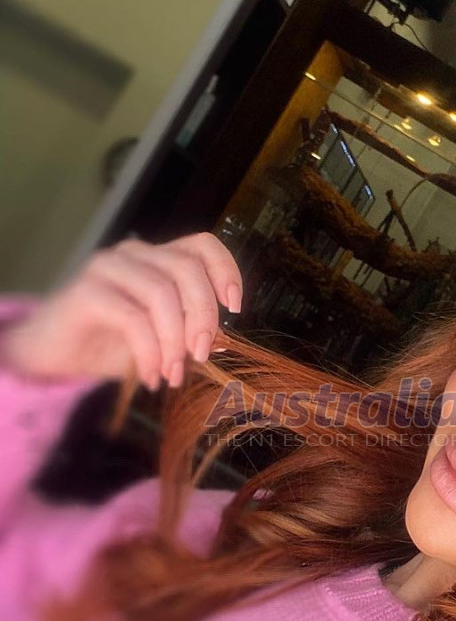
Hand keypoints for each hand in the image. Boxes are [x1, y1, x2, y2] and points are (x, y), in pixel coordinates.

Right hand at [0, 232, 242, 389]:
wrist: (55, 356)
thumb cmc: (112, 344)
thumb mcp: (162, 340)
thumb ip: (191, 334)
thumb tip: (222, 342)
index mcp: (158, 258)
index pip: (203, 246)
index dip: (226, 271)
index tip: (235, 309)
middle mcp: (135, 254)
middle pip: (188, 270)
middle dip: (203, 317)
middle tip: (200, 355)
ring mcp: (109, 268)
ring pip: (162, 293)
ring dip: (175, 341)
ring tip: (172, 374)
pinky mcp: (87, 291)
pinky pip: (133, 318)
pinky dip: (149, 351)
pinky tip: (150, 375)